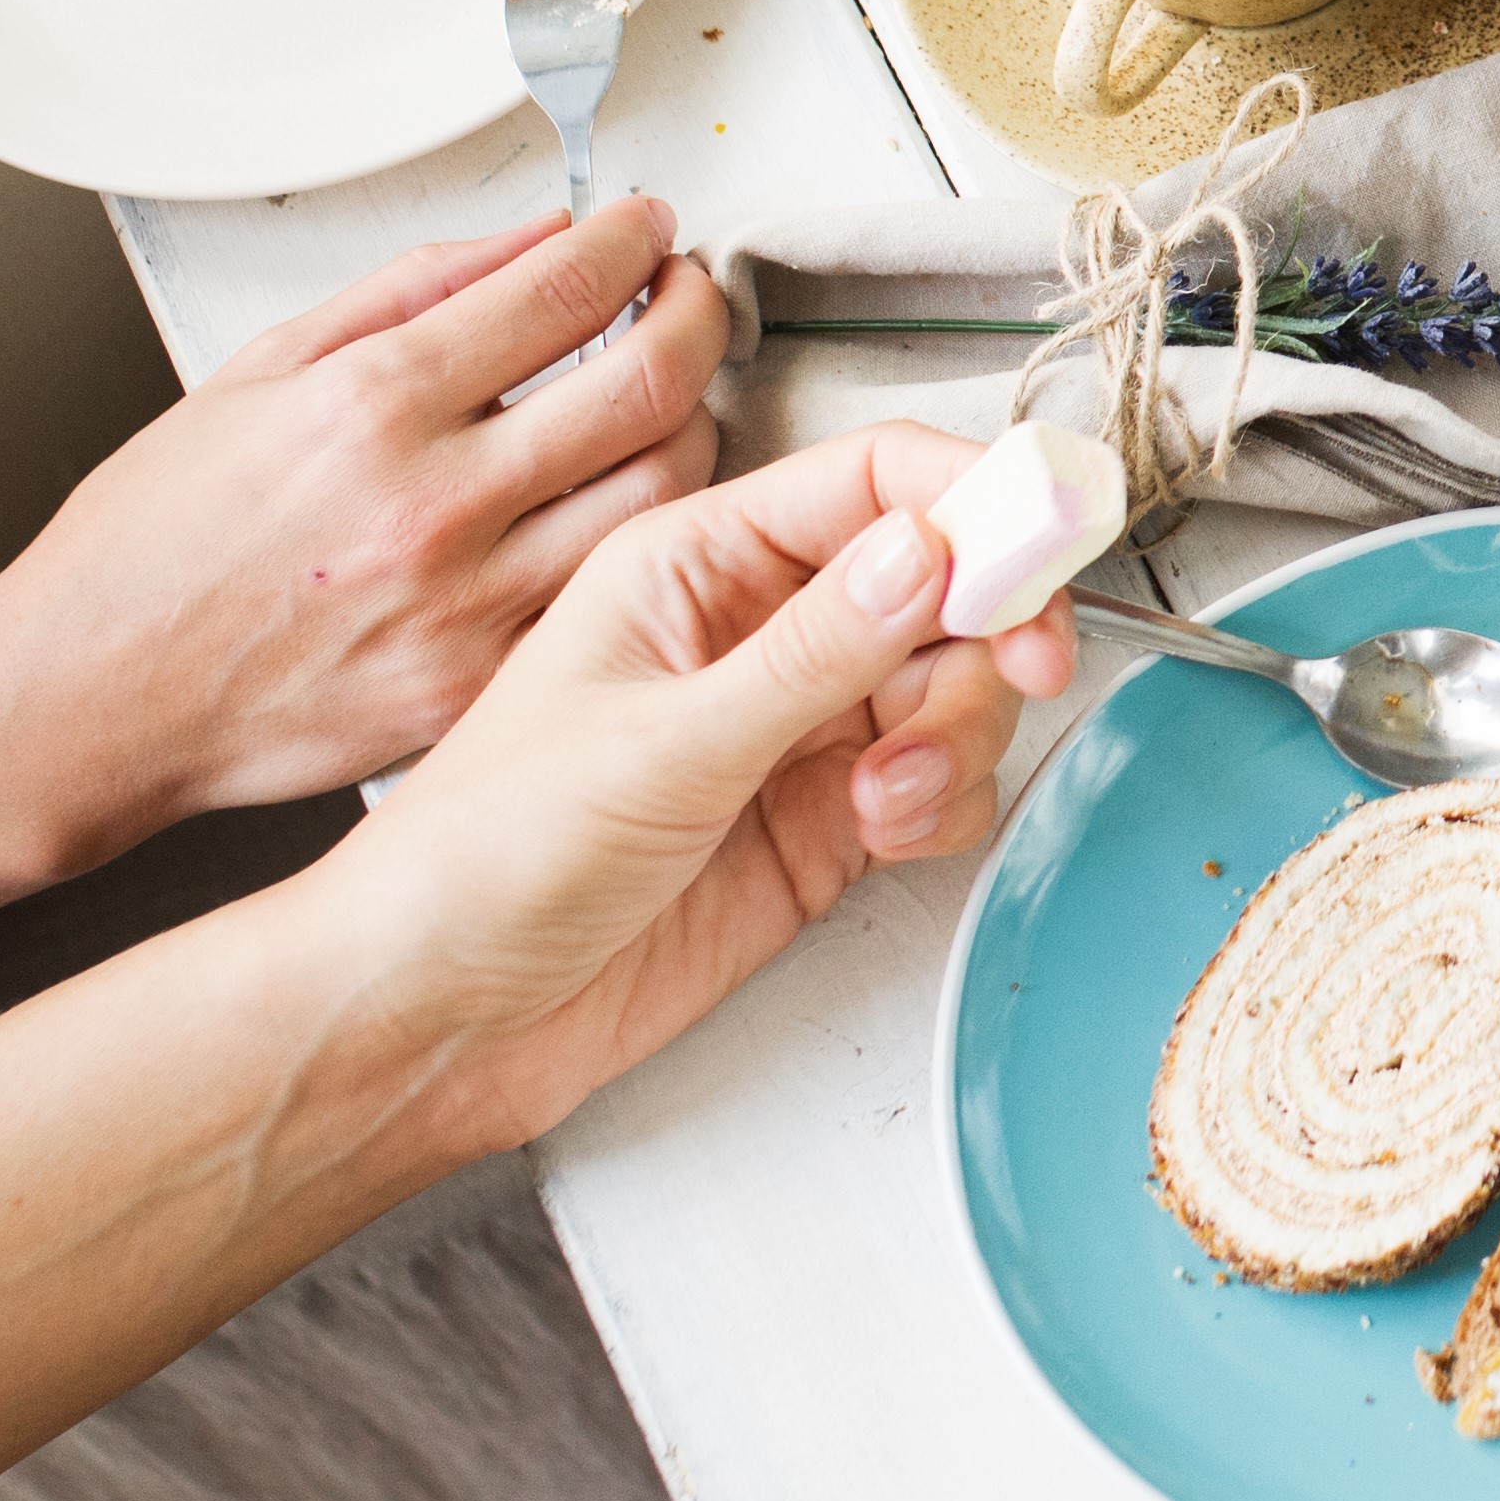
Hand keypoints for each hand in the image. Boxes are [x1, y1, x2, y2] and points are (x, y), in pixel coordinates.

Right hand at [0, 200, 730, 849]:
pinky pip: (607, 594)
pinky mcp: (478, 687)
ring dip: (697, 421)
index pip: (565, 290)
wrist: (91, 696)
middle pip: (649, 384)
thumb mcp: (258, 370)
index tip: (648, 226)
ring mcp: (465, 606)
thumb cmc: (154, 543)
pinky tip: (624, 500)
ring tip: (670, 393)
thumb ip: (412, 290)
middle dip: (697, 313)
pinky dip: (642, 534)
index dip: (634, 240)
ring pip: (662, 492)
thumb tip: (537, 235)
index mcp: (370, 404)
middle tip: (687, 293)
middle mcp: (430, 503)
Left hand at [290, 423, 1058, 1145]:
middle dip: (992, 626)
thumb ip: (814, 650)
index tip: (1055, 528)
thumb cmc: (484, 857)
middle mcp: (757, 632)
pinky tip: (883, 830)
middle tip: (1021, 667)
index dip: (975, 495)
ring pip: (954, 685)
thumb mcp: (660, 742)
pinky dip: (942, 802)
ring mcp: (795, 729)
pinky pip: (939, 780)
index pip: (871, 483)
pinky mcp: (821, 821)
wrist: (444, 1017)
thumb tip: (932, 550)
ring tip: (891, 790)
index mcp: (696, 565)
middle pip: (942, 583)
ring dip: (959, 730)